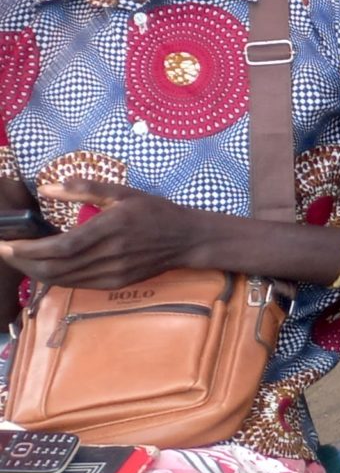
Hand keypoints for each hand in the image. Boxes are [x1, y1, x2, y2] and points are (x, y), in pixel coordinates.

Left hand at [0, 179, 211, 289]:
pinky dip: (55, 277)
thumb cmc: (155, 211)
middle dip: (24, 262)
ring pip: (63, 279)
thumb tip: (45, 188)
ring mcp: (113, 273)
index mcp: (111, 228)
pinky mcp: (115, 283)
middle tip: (5, 252)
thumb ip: (83, 188)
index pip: (61, 246)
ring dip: (35, 272)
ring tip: (19, 259)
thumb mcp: (122, 192)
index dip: (30, 249)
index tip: (8, 244)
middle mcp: (111, 254)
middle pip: (56, 267)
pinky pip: (76, 283)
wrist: (188, 239)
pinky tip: (45, 266)